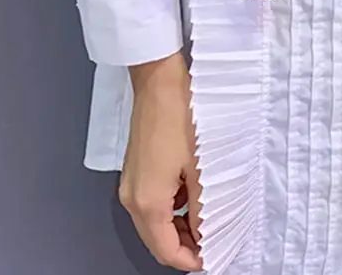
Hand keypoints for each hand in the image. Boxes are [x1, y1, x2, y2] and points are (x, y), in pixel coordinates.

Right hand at [120, 53, 202, 270]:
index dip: (189, 260)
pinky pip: (149, 203)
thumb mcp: (199, 167)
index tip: (210, 258)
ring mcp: (130, 184)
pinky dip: (169, 208)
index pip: (165, 250)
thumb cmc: (179, 117)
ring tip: (206, 217)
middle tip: (211, 240)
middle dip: (183, 246)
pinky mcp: (134, 171)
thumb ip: (202, 207)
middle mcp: (132, 198)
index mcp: (147, 202)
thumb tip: (205, 234)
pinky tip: (191, 195)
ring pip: (152, 223)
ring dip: (177, 227)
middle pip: (155, 240)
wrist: (158, 83)